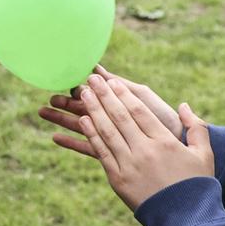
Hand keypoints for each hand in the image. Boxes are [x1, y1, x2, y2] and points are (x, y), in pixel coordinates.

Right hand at [40, 64, 182, 156]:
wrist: (181, 145)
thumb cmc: (166, 120)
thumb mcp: (144, 98)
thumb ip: (121, 87)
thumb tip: (98, 70)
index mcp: (120, 106)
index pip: (95, 97)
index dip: (81, 92)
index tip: (66, 85)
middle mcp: (114, 122)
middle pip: (85, 110)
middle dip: (67, 104)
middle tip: (49, 98)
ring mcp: (112, 138)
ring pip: (82, 127)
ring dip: (63, 120)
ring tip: (42, 112)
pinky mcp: (113, 155)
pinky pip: (89, 148)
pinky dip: (72, 143)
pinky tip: (55, 138)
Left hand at [77, 73, 213, 210]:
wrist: (187, 220)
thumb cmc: (198, 185)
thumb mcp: (204, 154)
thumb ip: (196, 127)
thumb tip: (183, 106)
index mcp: (165, 141)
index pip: (139, 111)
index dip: (123, 94)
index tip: (111, 81)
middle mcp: (145, 150)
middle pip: (119, 117)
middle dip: (104, 95)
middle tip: (90, 80)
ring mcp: (130, 165)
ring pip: (107, 131)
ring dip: (93, 110)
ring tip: (82, 94)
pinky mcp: (119, 179)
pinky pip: (102, 152)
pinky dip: (91, 135)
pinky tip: (83, 121)